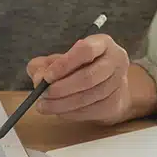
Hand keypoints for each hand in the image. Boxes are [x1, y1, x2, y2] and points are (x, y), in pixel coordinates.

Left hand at [27, 34, 156, 124]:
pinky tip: (57, 110)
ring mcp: (118, 83)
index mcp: (102, 43)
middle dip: (60, 88)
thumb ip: (44, 65)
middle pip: (88, 77)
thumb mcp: (60, 59)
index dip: (64, 64)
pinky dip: (69, 113)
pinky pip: (89, 111)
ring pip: (87, 97)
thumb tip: (38, 78)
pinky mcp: (114, 103)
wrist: (106, 86)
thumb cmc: (79, 68)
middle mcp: (115, 61)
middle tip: (42, 94)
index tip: (46, 77)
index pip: (85, 50)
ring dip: (61, 104)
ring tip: (43, 105)